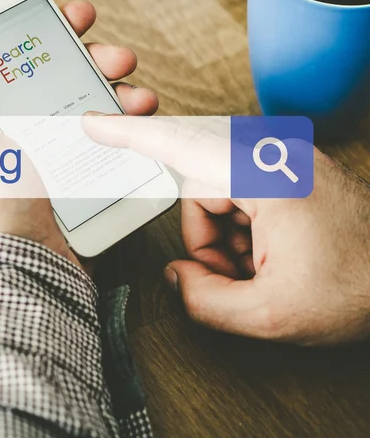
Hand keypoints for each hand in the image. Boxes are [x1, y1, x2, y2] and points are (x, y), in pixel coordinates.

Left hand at [0, 0, 157, 268]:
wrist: (24, 268)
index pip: (22, 60)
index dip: (50, 35)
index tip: (75, 19)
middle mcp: (23, 132)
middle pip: (65, 79)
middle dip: (95, 60)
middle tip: (118, 56)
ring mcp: (55, 155)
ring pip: (92, 107)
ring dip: (119, 92)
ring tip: (139, 94)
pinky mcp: (80, 177)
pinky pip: (107, 142)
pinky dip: (126, 128)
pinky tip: (140, 121)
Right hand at [83, 115, 369, 344]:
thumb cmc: (362, 289)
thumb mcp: (272, 314)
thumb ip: (203, 300)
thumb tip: (176, 275)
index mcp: (267, 176)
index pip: (179, 145)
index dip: (129, 135)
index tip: (95, 123)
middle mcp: (274, 155)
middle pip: (197, 188)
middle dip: (205, 240)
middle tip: (234, 276)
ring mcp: (283, 160)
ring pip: (216, 196)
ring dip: (224, 240)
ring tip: (260, 271)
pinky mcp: (288, 170)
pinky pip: (239, 196)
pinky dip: (241, 232)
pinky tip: (270, 258)